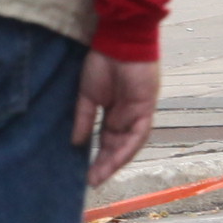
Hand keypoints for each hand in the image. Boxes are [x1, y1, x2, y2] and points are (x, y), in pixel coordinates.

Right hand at [74, 52, 160, 185]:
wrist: (118, 41)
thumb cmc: (102, 63)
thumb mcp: (87, 95)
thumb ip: (83, 118)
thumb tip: (76, 142)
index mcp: (113, 113)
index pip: (106, 141)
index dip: (97, 157)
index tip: (85, 174)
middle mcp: (126, 116)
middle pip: (117, 146)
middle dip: (105, 164)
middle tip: (92, 181)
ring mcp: (138, 112)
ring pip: (129, 144)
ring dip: (115, 161)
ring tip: (100, 176)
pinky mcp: (147, 107)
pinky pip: (140, 132)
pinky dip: (128, 147)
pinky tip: (116, 159)